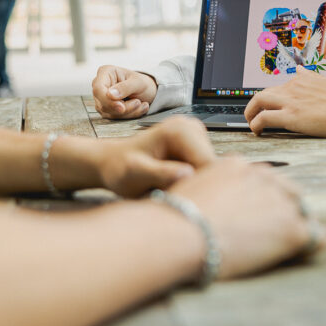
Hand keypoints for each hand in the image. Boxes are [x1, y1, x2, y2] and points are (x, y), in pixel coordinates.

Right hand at [92, 65, 157, 118]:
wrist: (146, 91)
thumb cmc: (141, 83)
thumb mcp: (138, 82)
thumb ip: (125, 87)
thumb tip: (109, 95)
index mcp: (105, 72)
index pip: (98, 88)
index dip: (107, 100)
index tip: (121, 107)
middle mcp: (100, 85)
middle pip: (103, 103)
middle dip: (123, 108)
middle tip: (138, 102)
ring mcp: (101, 99)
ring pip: (109, 113)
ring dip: (128, 112)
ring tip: (141, 103)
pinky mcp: (106, 110)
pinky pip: (115, 118)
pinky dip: (129, 115)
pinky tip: (140, 108)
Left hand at [94, 116, 215, 196]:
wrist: (112, 161)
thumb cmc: (119, 168)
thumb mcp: (135, 173)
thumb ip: (160, 173)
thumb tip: (187, 174)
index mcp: (180, 130)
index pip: (208, 164)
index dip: (196, 187)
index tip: (175, 197)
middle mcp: (193, 127)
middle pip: (213, 168)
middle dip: (195, 185)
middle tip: (167, 194)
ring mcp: (196, 135)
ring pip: (211, 171)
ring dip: (193, 185)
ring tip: (166, 188)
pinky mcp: (196, 145)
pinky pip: (204, 170)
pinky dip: (191, 182)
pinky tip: (171, 185)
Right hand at [171, 157, 324, 278]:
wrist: (181, 231)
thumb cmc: (175, 216)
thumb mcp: (189, 186)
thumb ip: (206, 185)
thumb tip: (204, 195)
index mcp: (238, 165)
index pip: (261, 178)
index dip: (258, 198)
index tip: (252, 214)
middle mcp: (263, 177)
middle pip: (285, 189)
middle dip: (279, 208)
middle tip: (267, 231)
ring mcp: (280, 201)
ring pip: (301, 210)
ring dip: (294, 225)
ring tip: (283, 245)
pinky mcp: (291, 228)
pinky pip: (315, 235)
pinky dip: (309, 245)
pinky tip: (299, 253)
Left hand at [244, 66, 325, 136]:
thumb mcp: (324, 80)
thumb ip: (308, 75)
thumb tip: (299, 69)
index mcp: (299, 80)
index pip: (276, 88)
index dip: (269, 98)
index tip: (267, 106)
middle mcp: (291, 88)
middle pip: (262, 93)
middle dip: (253, 104)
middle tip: (251, 114)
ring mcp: (290, 101)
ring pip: (258, 101)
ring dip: (250, 113)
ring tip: (251, 123)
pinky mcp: (291, 116)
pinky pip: (265, 118)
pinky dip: (256, 124)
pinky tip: (256, 130)